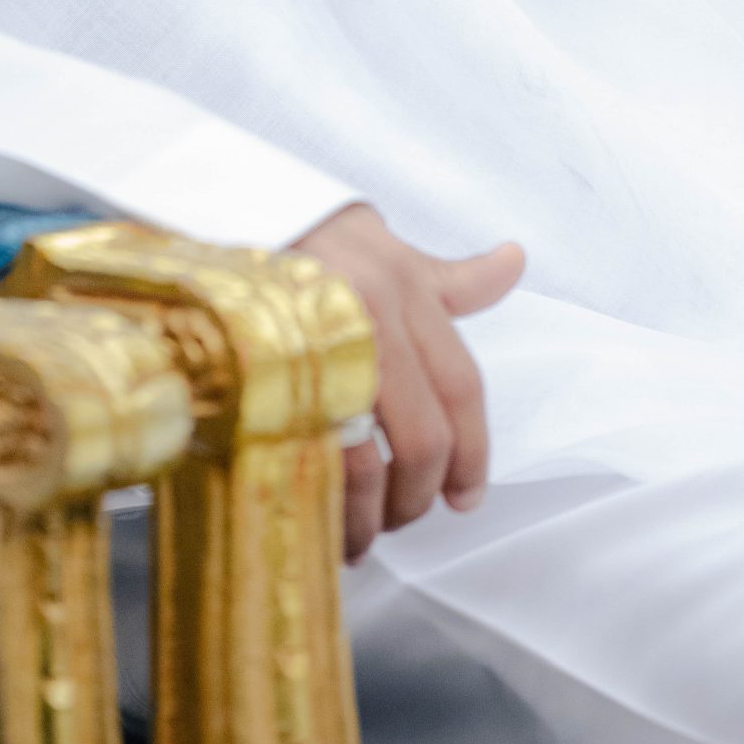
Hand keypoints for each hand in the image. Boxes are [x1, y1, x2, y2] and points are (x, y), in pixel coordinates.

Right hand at [292, 202, 524, 562]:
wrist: (228, 207)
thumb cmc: (314, 235)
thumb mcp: (387, 248)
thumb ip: (450, 278)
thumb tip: (515, 261)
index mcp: (407, 288)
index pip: (462, 386)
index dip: (473, 453)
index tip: (465, 497)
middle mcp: (373, 317)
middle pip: (424, 438)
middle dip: (418, 495)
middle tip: (403, 517)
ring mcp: (321, 350)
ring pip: (368, 462)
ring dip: (370, 517)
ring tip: (359, 537)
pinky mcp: (270, 378)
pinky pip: (312, 461)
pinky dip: (325, 506)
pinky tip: (322, 519)